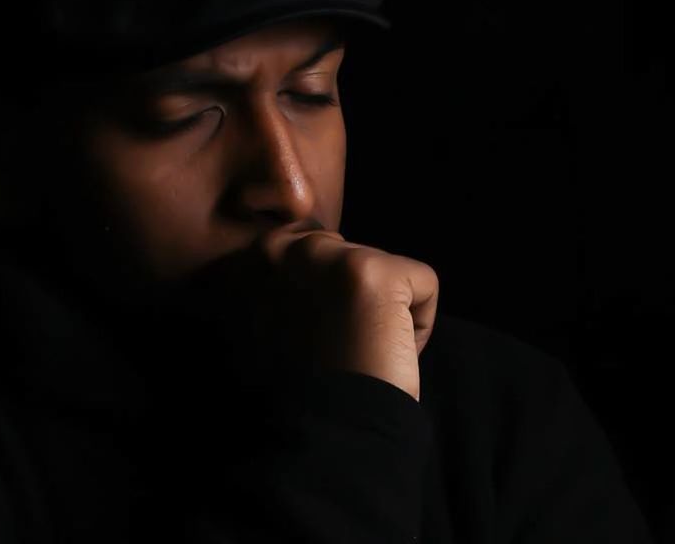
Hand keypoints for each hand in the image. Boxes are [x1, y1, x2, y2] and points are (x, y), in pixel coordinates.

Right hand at [170, 227, 439, 401]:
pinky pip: (423, 285)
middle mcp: (283, 248)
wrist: (322, 434)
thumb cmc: (298, 392)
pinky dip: (419, 326)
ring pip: (388, 271)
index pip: (313, 240)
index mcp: (251, 262)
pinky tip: (384, 354)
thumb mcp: (267, 328)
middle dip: (358, 301)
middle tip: (338, 348)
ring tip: (357, 353)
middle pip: (352, 253)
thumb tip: (312, 260)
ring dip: (386, 314)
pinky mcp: (374, 272)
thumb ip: (280, 288)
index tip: (320, 334)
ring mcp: (328, 256)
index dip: (332, 292)